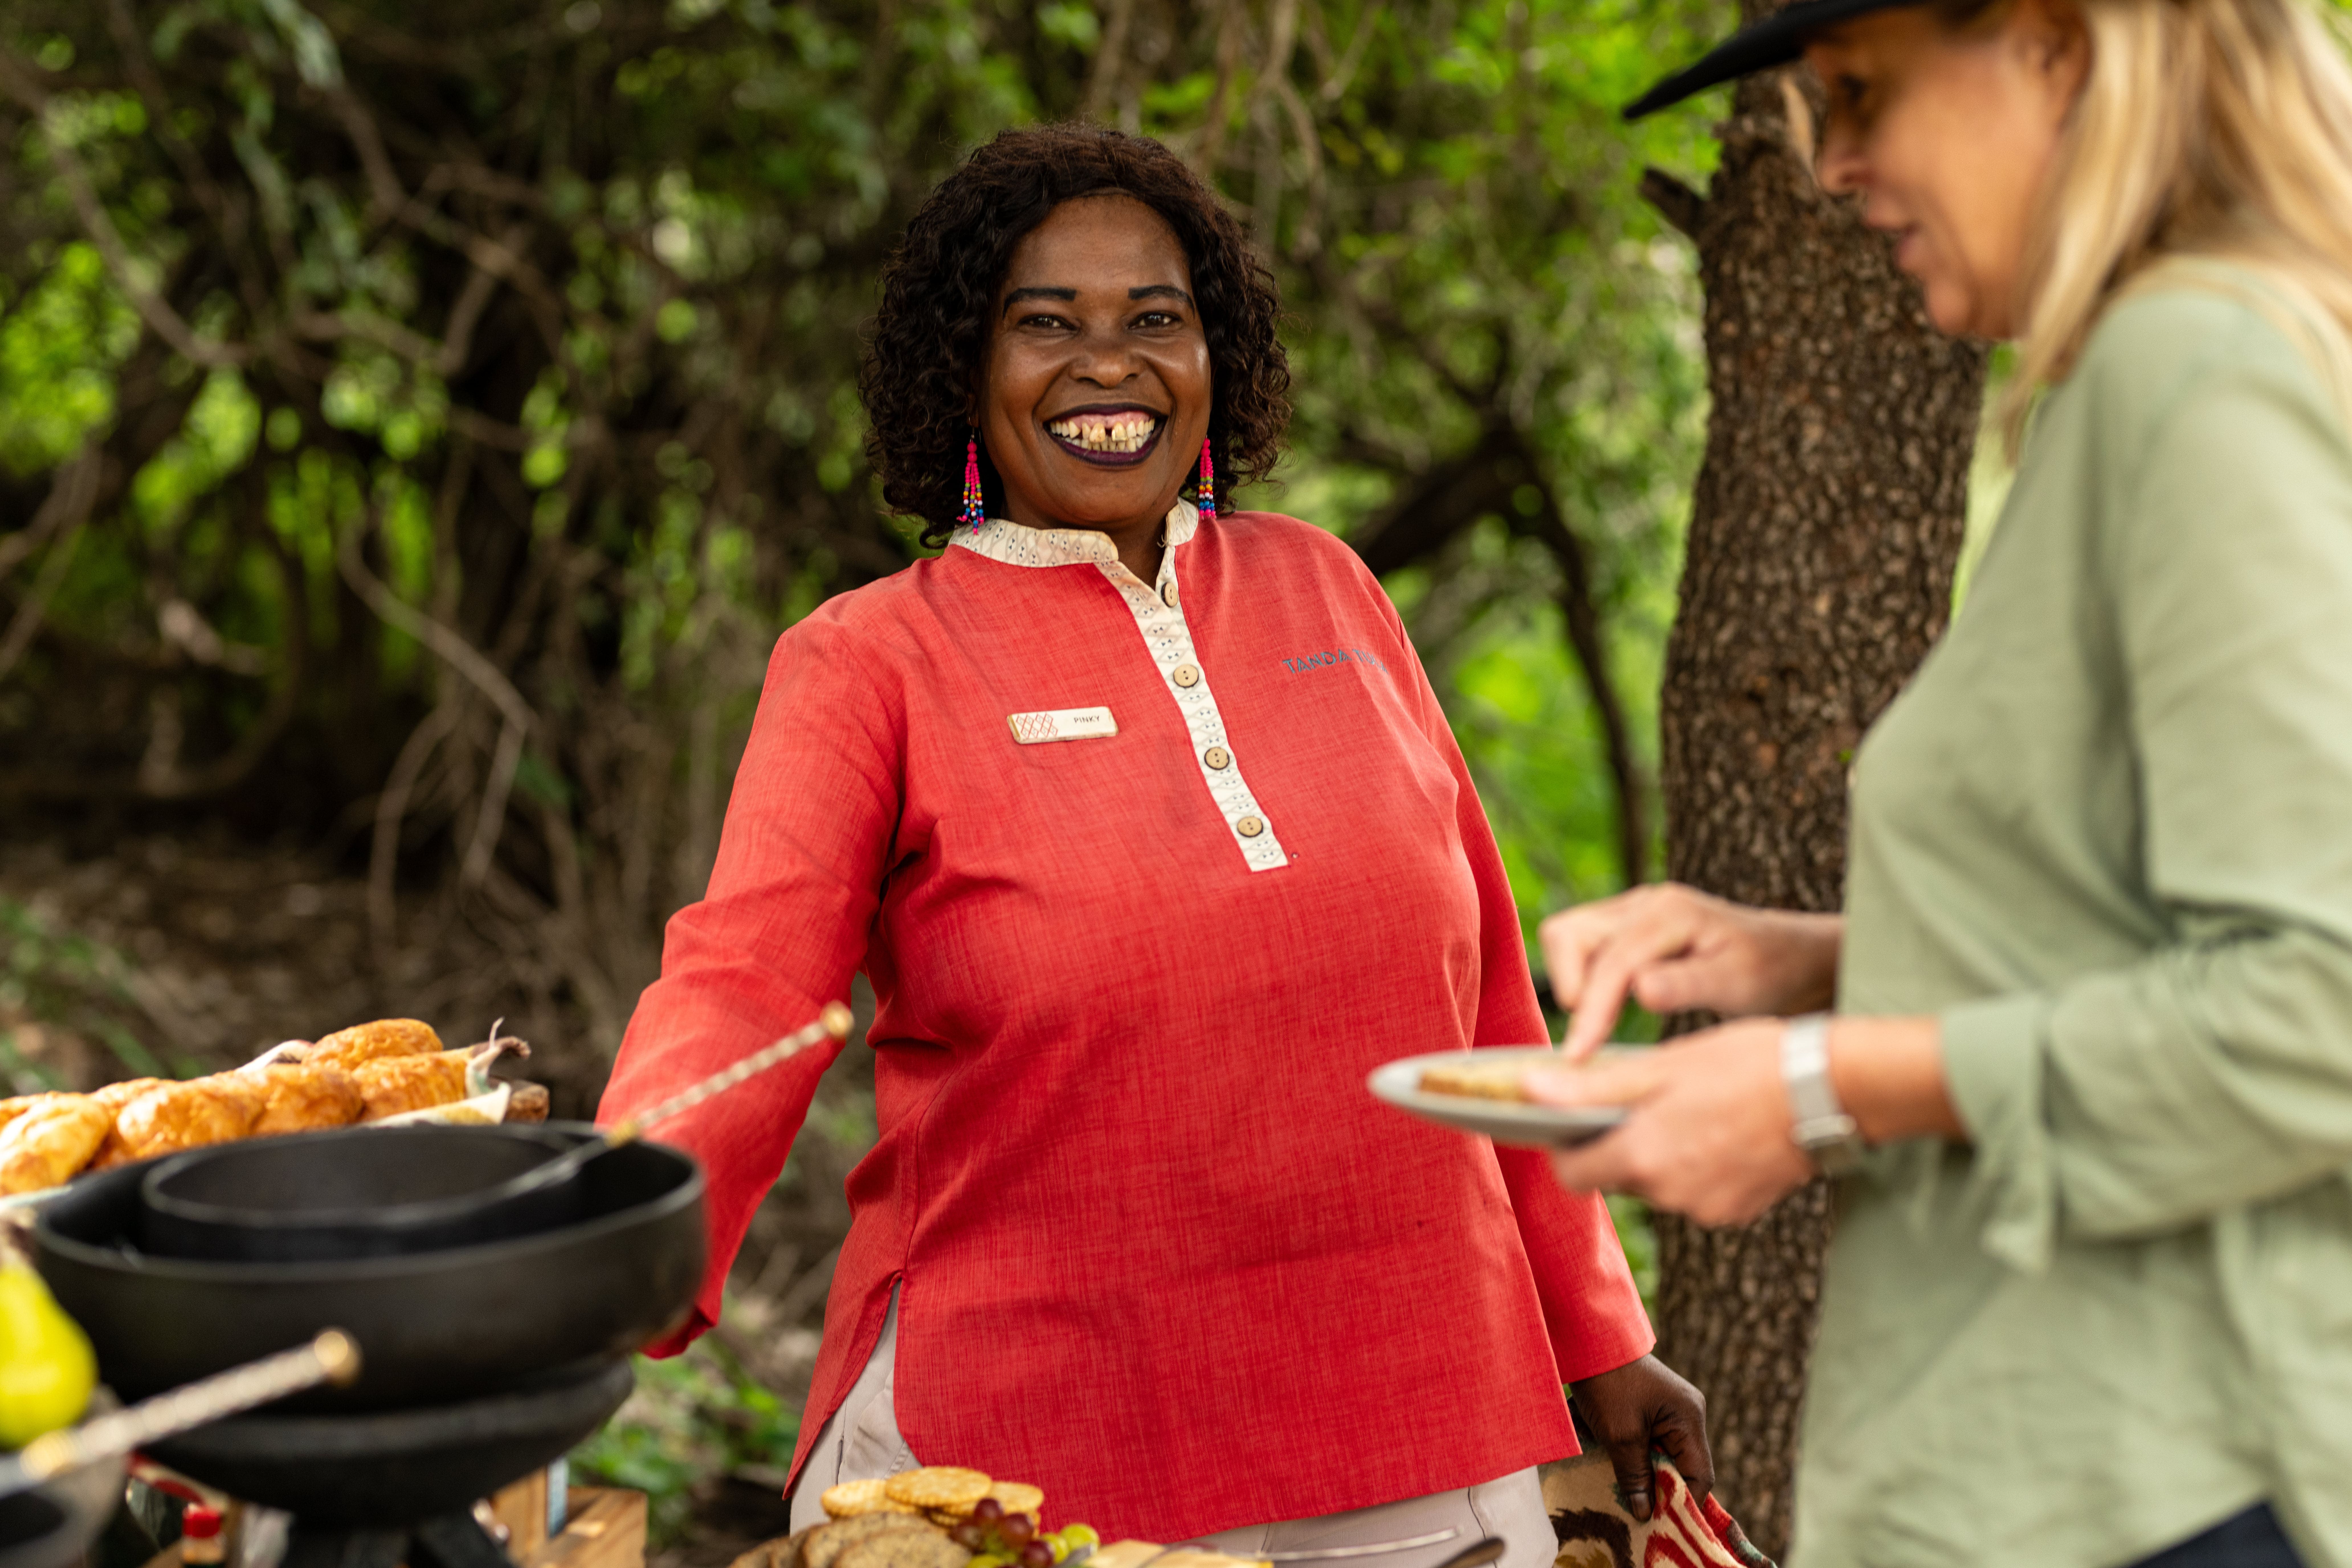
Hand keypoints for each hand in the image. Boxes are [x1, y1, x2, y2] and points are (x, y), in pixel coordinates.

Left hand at [1528, 1018, 1816, 1225]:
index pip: (1572, 1176)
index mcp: (1642, 1157)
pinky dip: (1693, 1167)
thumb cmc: (1744, 1064)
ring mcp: (1706, 1208)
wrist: (1831, 1090)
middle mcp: (1670, 1195)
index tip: (1568, 1121)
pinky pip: (1694, 1193)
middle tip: (1636, 1102)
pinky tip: (1717, 1131)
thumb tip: (1526, 1091)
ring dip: (1656, 1154)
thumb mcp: (1661, 1067)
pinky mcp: (1737, 1211)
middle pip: (1615, 1178)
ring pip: (1656, 1184)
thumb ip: (1591, 1088)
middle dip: (1613, 1145)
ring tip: (1686, 1110)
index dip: (1563, 1149)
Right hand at [1539, 884, 1842, 1058]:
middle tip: (1589, 1037)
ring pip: (1567, 936)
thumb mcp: (1739, 984)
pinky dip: (1582, 979)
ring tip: (1596, 1024)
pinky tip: (1606, 1011)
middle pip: (1569, 933)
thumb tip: (1639, 989)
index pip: (1612, 960)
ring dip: (1572, 982)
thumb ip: (1689, 985)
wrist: (1788, 956)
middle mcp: (1644, 902)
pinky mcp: (1625, 925)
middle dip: (1571, 987)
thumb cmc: (1768, 971)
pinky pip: (1581, 945)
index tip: (1579, 1057)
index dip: (1592, 1010)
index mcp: (1671, 913)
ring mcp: (1632, 909)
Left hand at [1568, 1353, 1713, 1522]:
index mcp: (1689, 1418)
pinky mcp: (1653, 1406)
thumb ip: (1634, 1475)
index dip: (1684, 1502)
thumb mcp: (1620, 1435)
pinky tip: (1619, 1469)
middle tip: (1641, 1514)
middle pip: (1683, 1467)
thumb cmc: (1607, 1384)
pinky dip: (1637, 1456)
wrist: (1588, 1339)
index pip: (1700, 1474)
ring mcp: (1671, 1409)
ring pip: (1665, 1455)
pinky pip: (1652, 1440)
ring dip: (1647, 1474)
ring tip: (1627, 1496)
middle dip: (1662, 1491)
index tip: (1662, 1523)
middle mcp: (1687, 1414)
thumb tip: (1644, 1513)